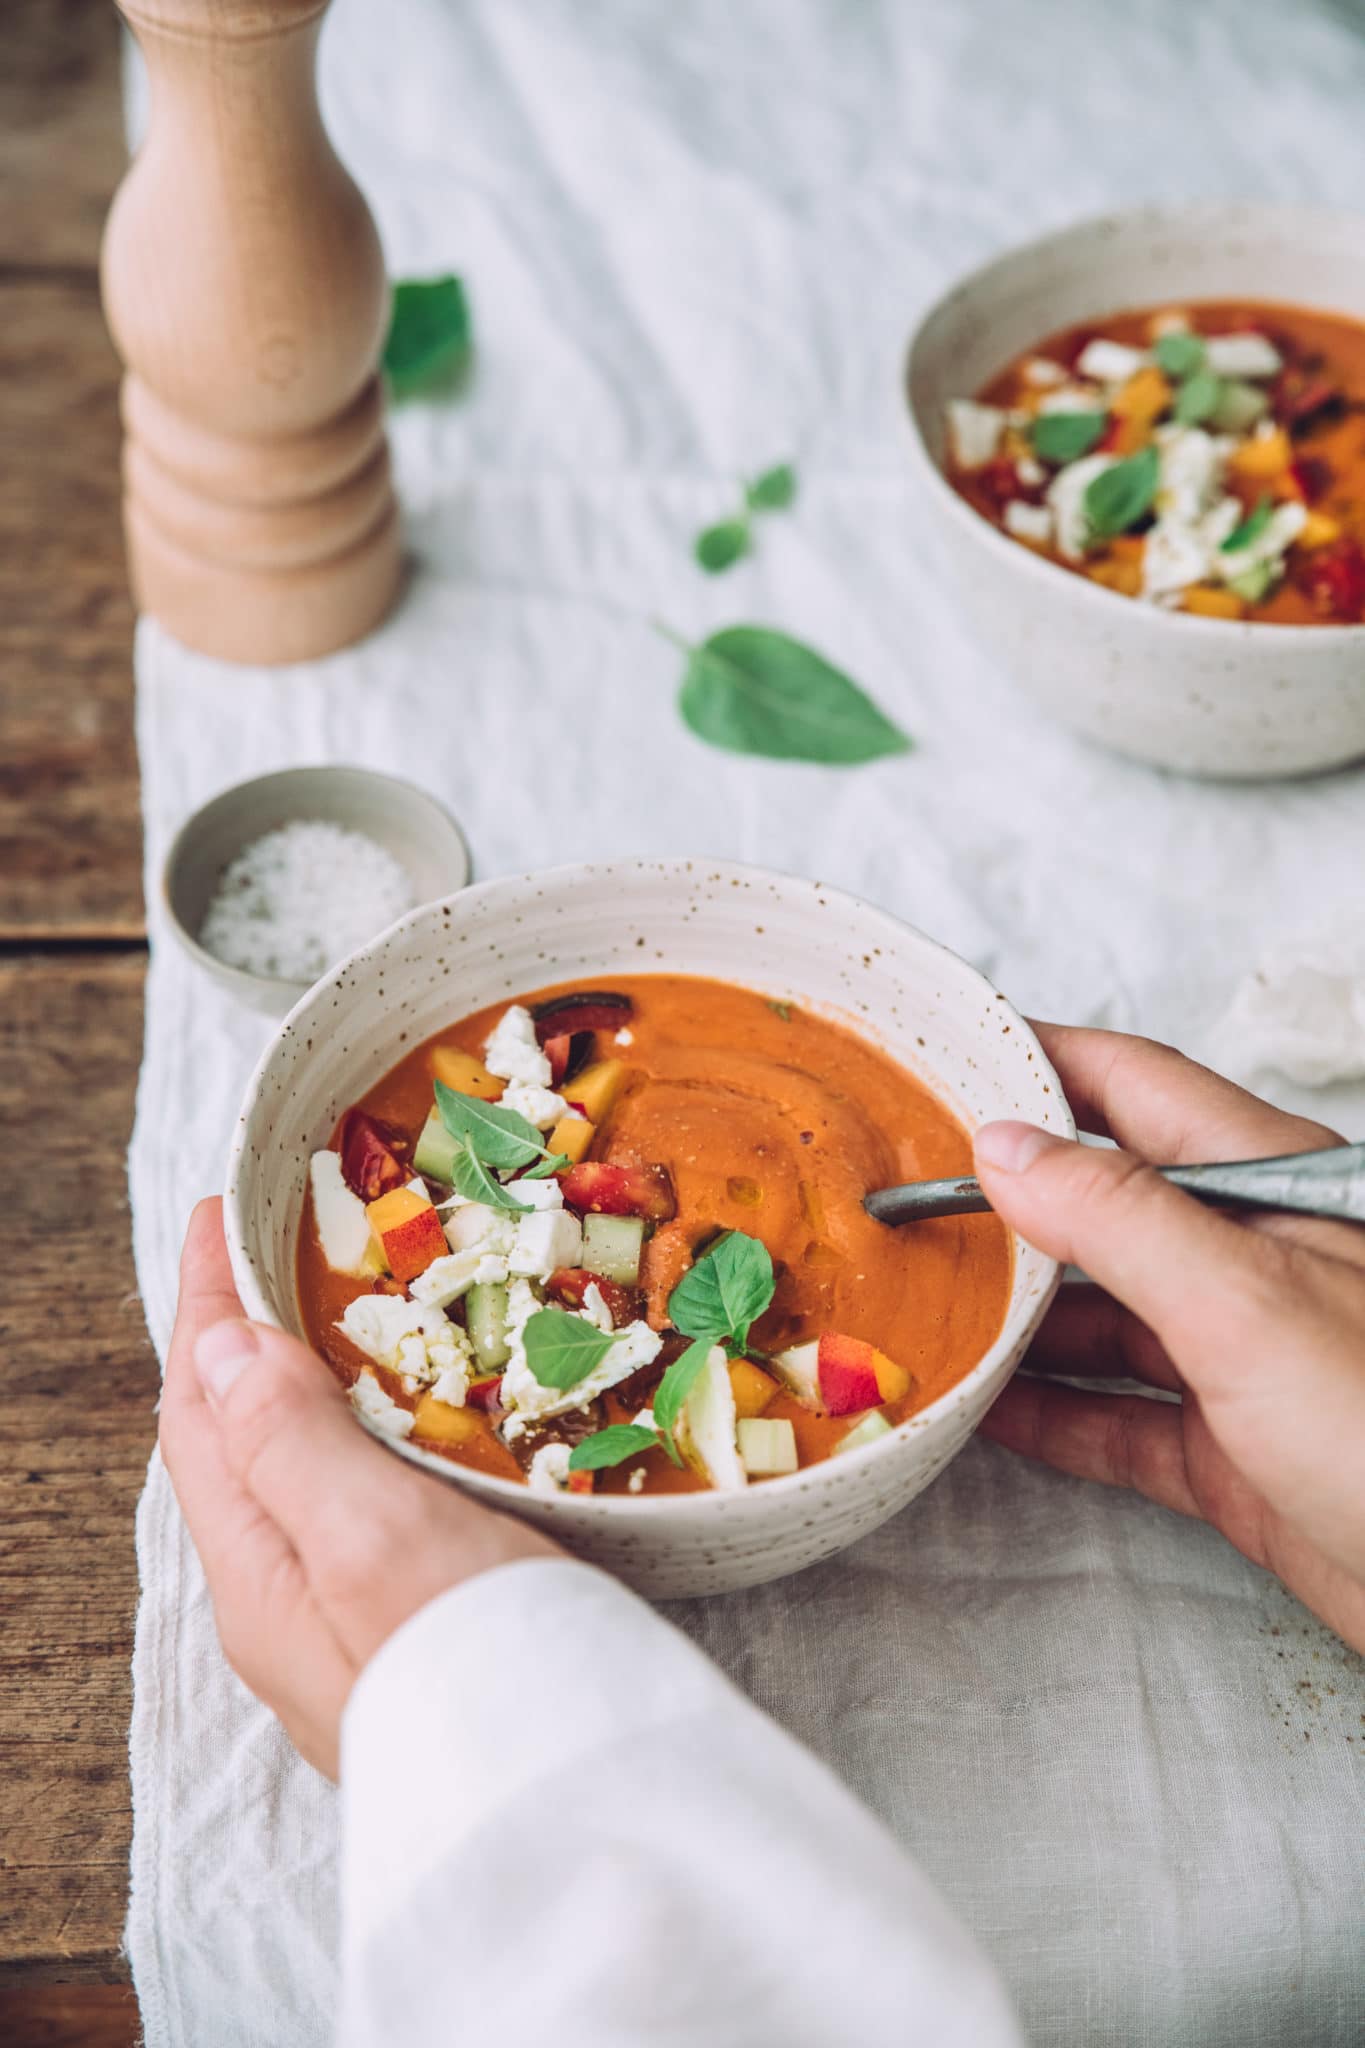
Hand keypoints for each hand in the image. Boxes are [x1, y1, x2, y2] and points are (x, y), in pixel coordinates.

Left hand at [159, 1199, 559, 1776]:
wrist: (579, 1810)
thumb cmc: (481, 1664)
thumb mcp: (374, 1541)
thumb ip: (291, 1442)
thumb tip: (222, 1344)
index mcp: (261, 1576)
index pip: (201, 1411)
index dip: (205, 1304)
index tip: (221, 1212)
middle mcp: (289, 1606)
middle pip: (238, 1443)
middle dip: (243, 1338)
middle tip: (279, 1249)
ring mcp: (350, 1627)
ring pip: (298, 1478)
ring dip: (302, 1386)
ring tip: (338, 1313)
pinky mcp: (415, 1635)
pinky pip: (358, 1511)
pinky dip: (364, 1439)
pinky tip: (411, 1429)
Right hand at [974, 1025, 1364, 1653]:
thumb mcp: (1246, 1299)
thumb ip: (1118, 1216)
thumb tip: (1005, 1146)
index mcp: (1266, 1186)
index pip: (1133, 1086)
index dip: (1039, 1061)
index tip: (945, 1055)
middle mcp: (1251, 1260)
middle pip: (1104, 1201)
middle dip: (1005, 1195)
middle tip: (902, 1191)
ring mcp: (1241, 1358)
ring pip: (1102, 1314)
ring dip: (1014, 1313)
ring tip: (917, 1302)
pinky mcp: (1235, 1453)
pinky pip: (1117, 1418)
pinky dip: (1047, 1413)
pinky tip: (980, 1412)